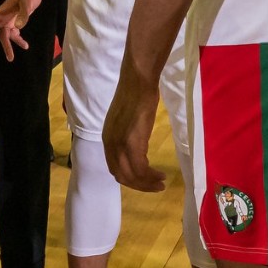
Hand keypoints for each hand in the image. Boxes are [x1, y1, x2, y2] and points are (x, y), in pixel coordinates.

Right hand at [0, 0, 39, 60]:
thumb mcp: (28, 3)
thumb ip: (24, 14)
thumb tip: (18, 28)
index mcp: (3, 11)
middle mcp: (3, 16)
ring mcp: (9, 18)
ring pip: (5, 34)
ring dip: (8, 45)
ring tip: (10, 58)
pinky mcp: (16, 19)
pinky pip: (13, 32)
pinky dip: (17, 39)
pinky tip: (25, 45)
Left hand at [103, 72, 164, 192]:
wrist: (138, 81)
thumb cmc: (135, 95)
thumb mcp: (125, 120)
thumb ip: (126, 135)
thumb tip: (134, 145)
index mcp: (107, 139)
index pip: (114, 168)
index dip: (130, 178)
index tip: (144, 180)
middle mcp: (110, 144)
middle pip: (122, 176)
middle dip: (139, 185)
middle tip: (155, 186)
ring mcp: (120, 144)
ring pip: (131, 176)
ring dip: (146, 184)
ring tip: (161, 182)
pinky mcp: (133, 143)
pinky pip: (141, 169)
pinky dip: (150, 176)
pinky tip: (161, 174)